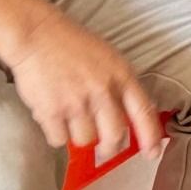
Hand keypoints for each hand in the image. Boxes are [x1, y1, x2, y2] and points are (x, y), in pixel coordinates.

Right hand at [7, 11, 163, 158]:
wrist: (37, 35)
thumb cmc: (73, 45)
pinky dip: (57, 134)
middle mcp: (102, 91)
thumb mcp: (109, 58)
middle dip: (110, 146)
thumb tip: (130, 116)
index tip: (153, 154)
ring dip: (80, 136)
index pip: (144, 112)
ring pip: (86, 141)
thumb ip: (120, 86)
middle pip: (115, 136)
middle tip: (105, 146)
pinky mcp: (51, 112)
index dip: (151, 137)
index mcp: (122, 76)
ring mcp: (77, 103)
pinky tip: (54, 117)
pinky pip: (59, 140)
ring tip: (72, 118)